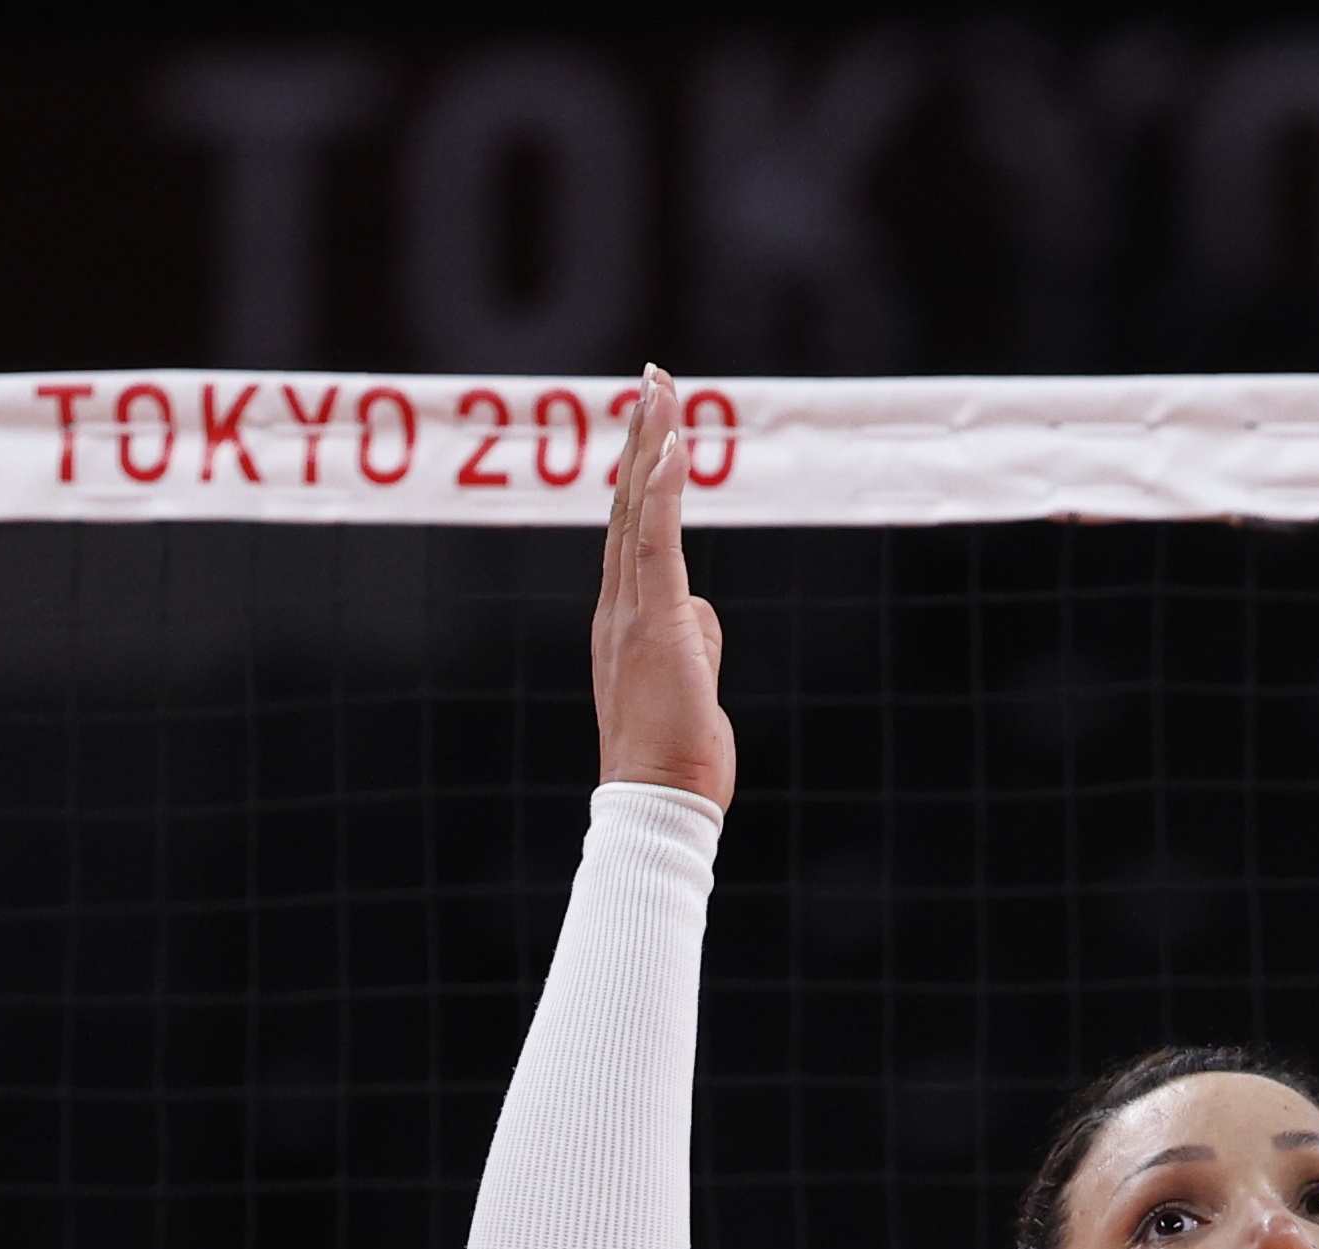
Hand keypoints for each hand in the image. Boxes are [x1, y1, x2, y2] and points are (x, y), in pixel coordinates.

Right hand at [593, 367, 734, 806]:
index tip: (652, 422)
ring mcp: (632, 612)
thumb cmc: (674, 754)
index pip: (632, 532)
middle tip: (650, 378)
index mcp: (624, 619)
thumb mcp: (691, 685)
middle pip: (627, 505)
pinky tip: (672, 450)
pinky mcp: (656, 623)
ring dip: (652, 444)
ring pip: (638, 512)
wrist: (656, 799)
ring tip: (659, 388)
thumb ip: (693, 642)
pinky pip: (657, 545)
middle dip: (641, 437)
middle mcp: (618, 607)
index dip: (641, 474)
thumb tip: (701, 619)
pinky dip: (663, 494)